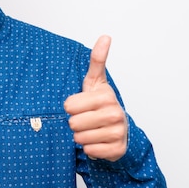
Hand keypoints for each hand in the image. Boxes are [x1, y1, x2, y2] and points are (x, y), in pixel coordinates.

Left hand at [64, 35, 127, 161]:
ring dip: (81, 137)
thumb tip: (105, 36)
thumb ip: (97, 60)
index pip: (69, 106)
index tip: (81, 105)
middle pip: (73, 123)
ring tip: (91, 130)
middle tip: (86, 119)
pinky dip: (90, 149)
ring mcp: (118, 132)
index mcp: (106, 95)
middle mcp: (115, 113)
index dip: (71, 107)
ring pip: (80, 138)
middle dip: (75, 123)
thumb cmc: (100, 104)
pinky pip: (90, 151)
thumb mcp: (95, 81)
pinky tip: (98, 141)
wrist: (119, 128)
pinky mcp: (117, 150)